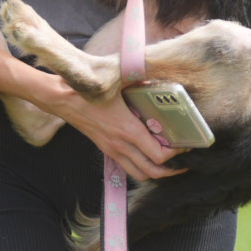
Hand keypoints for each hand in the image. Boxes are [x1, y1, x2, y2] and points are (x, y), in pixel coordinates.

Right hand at [48, 86, 186, 182]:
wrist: (64, 100)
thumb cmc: (90, 90)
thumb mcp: (119, 81)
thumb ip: (140, 78)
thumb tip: (158, 75)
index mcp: (128, 130)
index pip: (158, 155)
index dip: (176, 154)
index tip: (186, 145)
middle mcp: (121, 145)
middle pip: (152, 172)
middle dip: (172, 171)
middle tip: (184, 162)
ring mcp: (112, 150)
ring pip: (139, 174)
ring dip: (156, 173)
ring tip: (168, 163)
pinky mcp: (106, 149)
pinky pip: (127, 167)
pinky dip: (141, 167)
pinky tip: (147, 155)